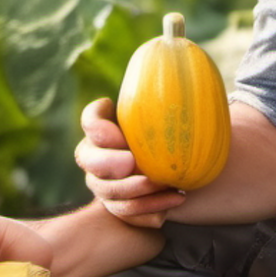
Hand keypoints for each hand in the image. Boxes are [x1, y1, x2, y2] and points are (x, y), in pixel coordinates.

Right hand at [74, 98, 184, 227]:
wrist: (186, 168)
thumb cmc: (178, 134)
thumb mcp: (170, 114)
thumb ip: (165, 98)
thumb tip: (175, 63)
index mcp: (105, 129)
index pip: (91, 121)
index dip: (98, 127)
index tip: (118, 132)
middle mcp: (96, 157)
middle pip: (89, 160)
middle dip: (107, 162)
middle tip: (130, 163)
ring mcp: (104, 185)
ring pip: (107, 192)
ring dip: (137, 190)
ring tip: (169, 186)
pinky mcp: (119, 207)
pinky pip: (126, 213)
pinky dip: (150, 210)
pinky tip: (175, 200)